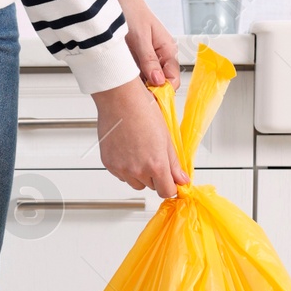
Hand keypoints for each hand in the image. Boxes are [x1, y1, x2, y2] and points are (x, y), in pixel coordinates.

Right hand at [91, 78, 188, 198]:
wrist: (120, 99)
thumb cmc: (143, 111)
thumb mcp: (166, 137)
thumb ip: (174, 163)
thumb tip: (181, 179)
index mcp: (156, 164)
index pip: (166, 191)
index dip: (171, 186)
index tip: (171, 181)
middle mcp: (137, 170)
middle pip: (151, 187)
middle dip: (155, 176)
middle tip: (154, 155)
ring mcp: (121, 168)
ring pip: (135, 183)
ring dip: (139, 174)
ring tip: (140, 152)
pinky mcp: (109, 164)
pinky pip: (121, 175)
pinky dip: (125, 167)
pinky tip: (128, 150)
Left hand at [124, 5, 181, 89]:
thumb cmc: (132, 12)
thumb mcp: (139, 38)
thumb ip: (148, 60)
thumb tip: (158, 81)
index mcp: (168, 50)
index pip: (172, 79)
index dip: (162, 90)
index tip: (148, 97)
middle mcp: (161, 56)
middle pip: (160, 83)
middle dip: (149, 90)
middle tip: (133, 93)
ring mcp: (149, 58)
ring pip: (147, 81)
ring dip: (138, 85)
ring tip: (125, 84)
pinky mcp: (137, 59)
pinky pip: (137, 75)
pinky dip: (131, 79)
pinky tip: (122, 78)